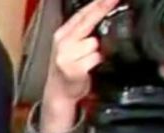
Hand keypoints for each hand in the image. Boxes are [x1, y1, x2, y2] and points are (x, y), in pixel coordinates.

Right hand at [41, 0, 117, 132]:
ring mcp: (66, 56)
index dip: (98, 3)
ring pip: (94, 43)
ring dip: (99, 49)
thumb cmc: (69, 67)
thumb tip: (105, 12)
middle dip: (102, 8)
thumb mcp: (72, 45)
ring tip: (91, 57)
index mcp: (62, 34)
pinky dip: (98, 61)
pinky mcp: (73, 69)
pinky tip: (91, 66)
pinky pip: (95, 58)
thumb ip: (85, 30)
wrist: (59, 92)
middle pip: (87, 21)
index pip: (82, 14)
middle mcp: (62, 42)